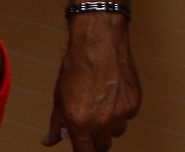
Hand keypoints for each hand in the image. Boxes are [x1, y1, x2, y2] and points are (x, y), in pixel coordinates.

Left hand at [45, 16, 139, 149]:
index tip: (84, 144)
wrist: (98, 42)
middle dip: (97, 137)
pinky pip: (129, 115)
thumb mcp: (59, 97)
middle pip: (103, 146)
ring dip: (111, 123)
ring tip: (103, 101)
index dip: (84, 150)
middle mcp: (101, 122)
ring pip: (118, 131)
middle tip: (92, 120)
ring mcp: (120, 113)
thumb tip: (49, 141)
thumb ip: (56, 124)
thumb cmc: (76, 67)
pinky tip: (114, 91)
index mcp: (79, 123)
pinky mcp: (134, 102)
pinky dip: (123, 108)